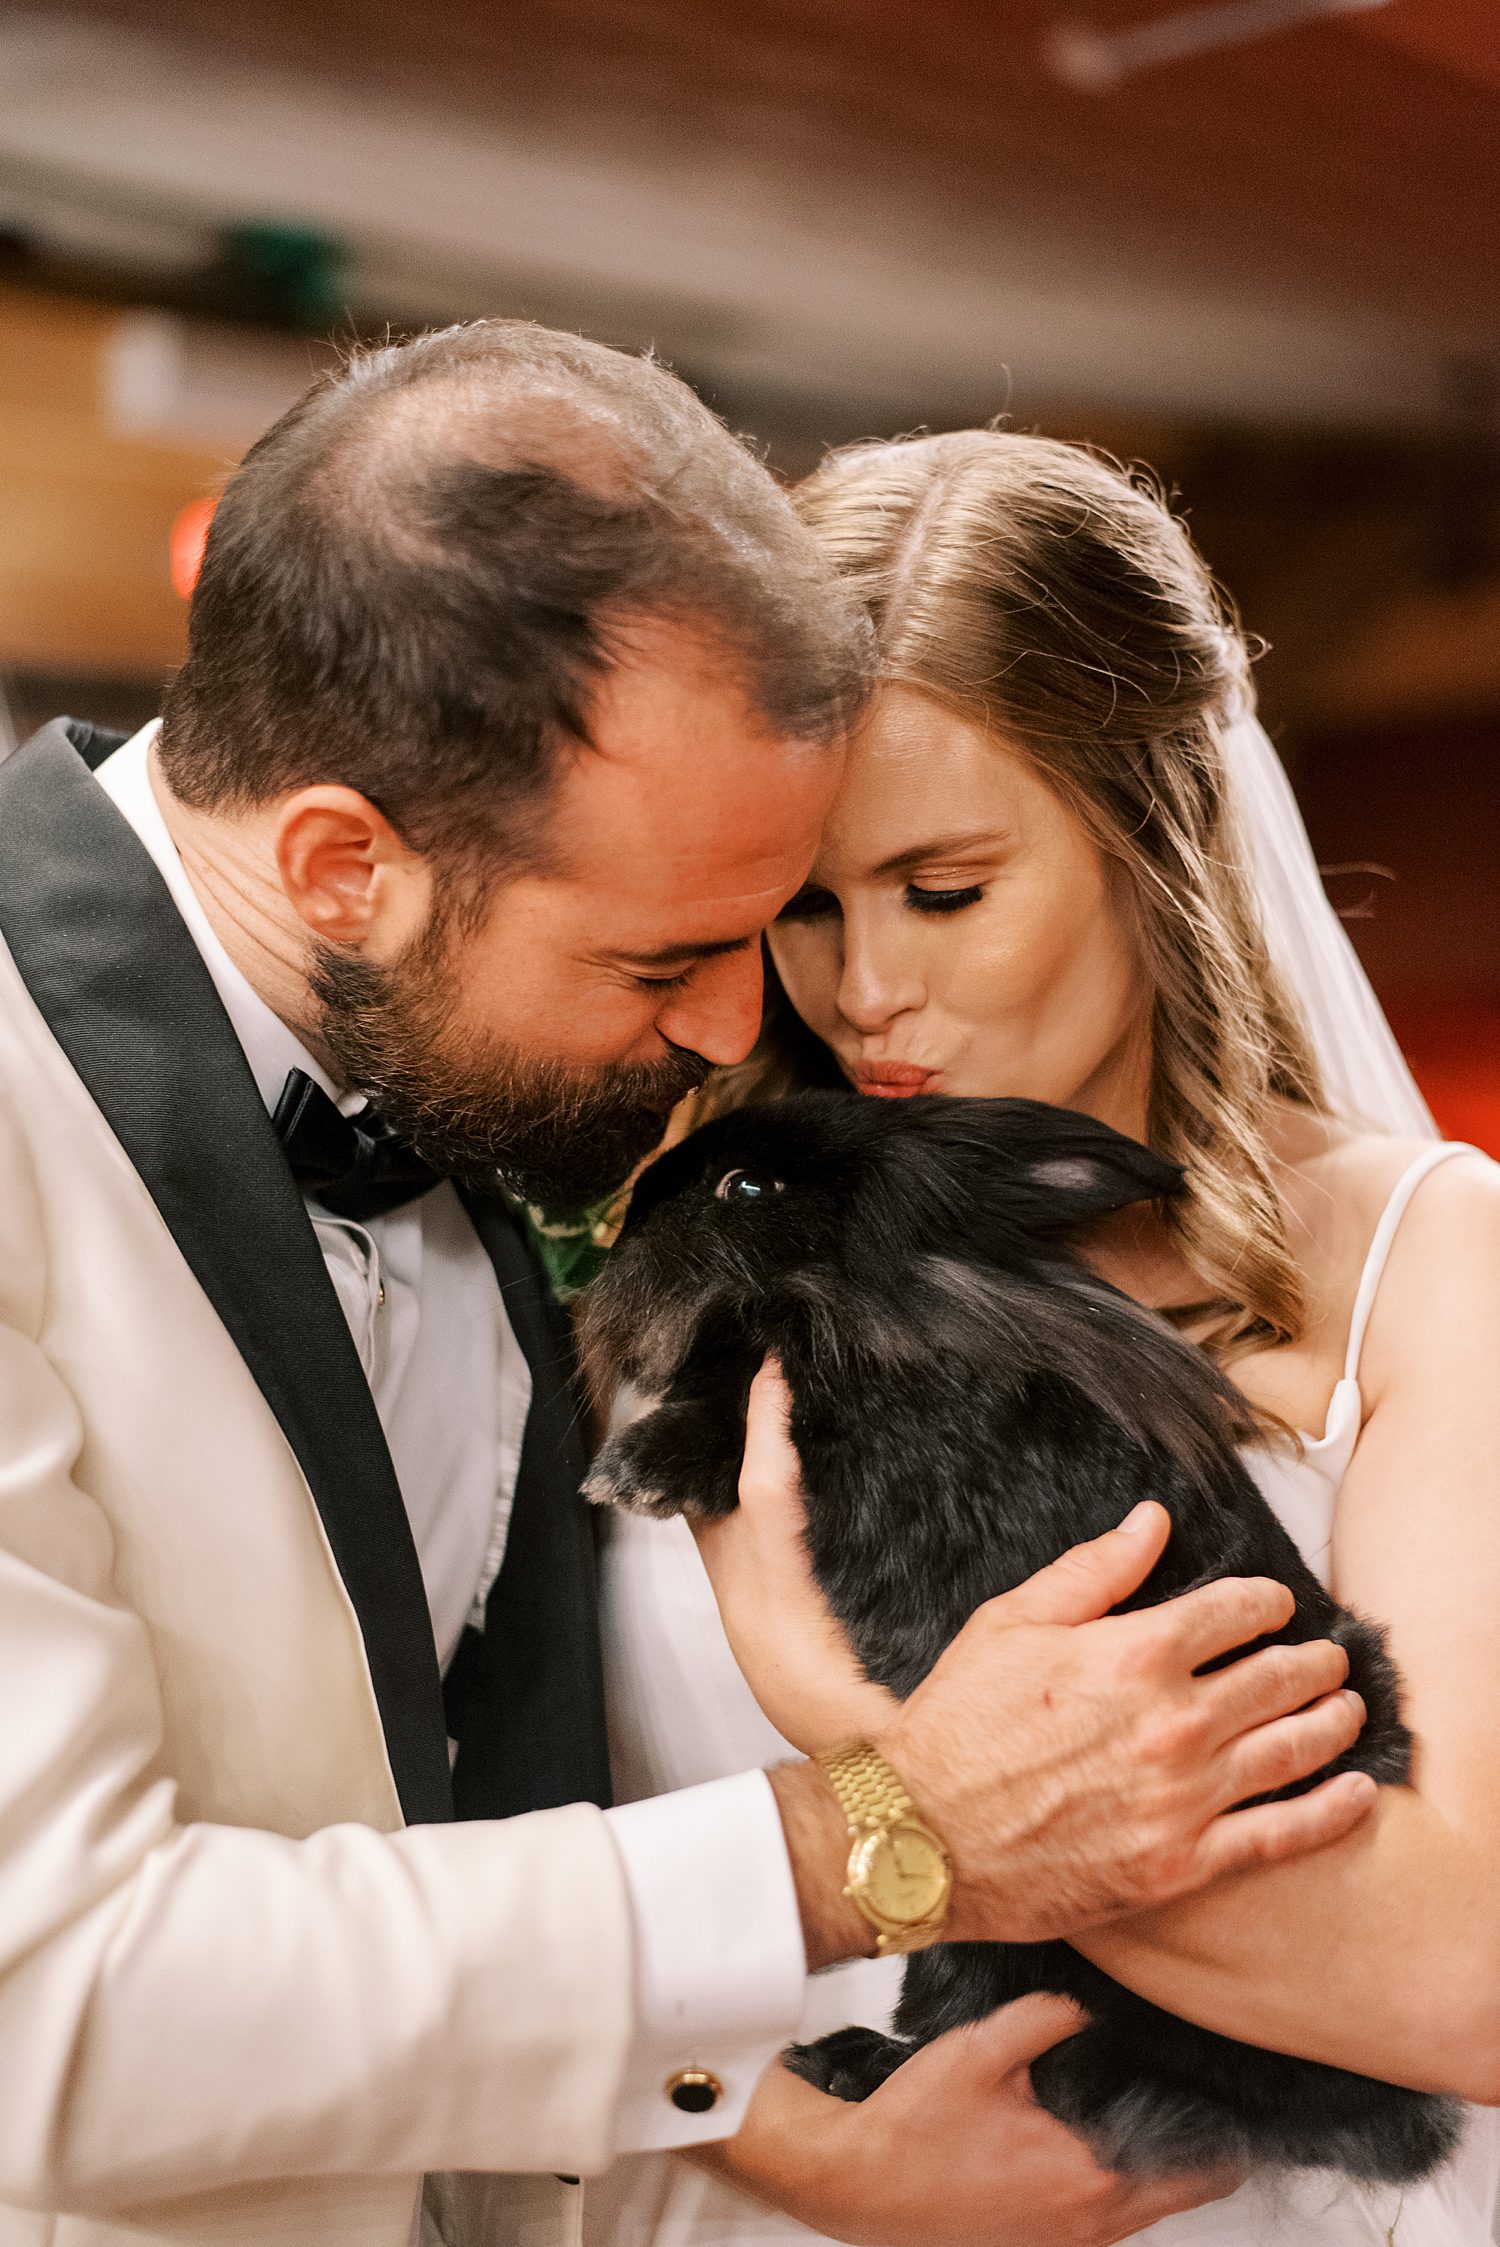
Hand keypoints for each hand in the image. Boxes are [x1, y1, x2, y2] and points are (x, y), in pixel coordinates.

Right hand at [702, 1997, 1242, 2246]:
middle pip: (1177, 2193)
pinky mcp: (1035, 2243)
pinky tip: (1079, 2132)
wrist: (853, 2183)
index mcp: (1087, 2183)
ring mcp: (1061, 2243)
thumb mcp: (981, 2051)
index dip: (1225, 2134)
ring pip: (1137, 2204)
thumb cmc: (909, 2130)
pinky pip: (1098, 2212)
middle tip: (1186, 2084)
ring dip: (1144, 2161)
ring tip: (1132, 2100)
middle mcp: (1085, 2227)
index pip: (1200, 2175)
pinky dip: (1106, 2177)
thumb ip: (1049, 2018)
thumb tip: (1093, 2002)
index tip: (1235, 2096)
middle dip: (1188, 2143)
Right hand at [703, 1363, 1376, 1949]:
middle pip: (1277, 1679)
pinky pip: (1280, 1834)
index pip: (1234, 1612)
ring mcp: (1183, 1798)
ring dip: (1333, 1722)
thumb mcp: (1012, 1623)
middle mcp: (1172, 1723)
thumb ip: (1094, 1570)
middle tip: (1330, 1658)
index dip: (1266, 1602)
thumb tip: (1152, 1520)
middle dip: (1314, 1661)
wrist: (923, 1838)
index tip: (1276, 1605)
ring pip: (1291, 1750)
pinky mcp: (1182, 1863)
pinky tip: (1357, 1795)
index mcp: (1133, 1653)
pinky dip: (1329, 1812)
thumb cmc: (958, 1725)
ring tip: (1350, 1709)